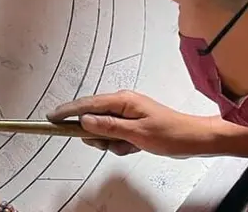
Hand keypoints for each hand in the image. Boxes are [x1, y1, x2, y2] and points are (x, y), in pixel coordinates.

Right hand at [48, 91, 215, 157]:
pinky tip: (133, 147)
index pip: (87, 104)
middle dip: (97, 134)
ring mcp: (127, 113)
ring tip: (127, 146)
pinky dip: (120, 144)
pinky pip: (115, 134)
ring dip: (111, 141)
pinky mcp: (132, 123)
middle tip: (108, 144)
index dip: (68, 111)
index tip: (52, 118)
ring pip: (104, 129)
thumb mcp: (136, 134)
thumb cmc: (171, 133)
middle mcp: (122, 104)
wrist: (195, 139)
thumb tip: (84, 121)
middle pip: (93, 117)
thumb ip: (108, 127)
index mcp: (122, 101)